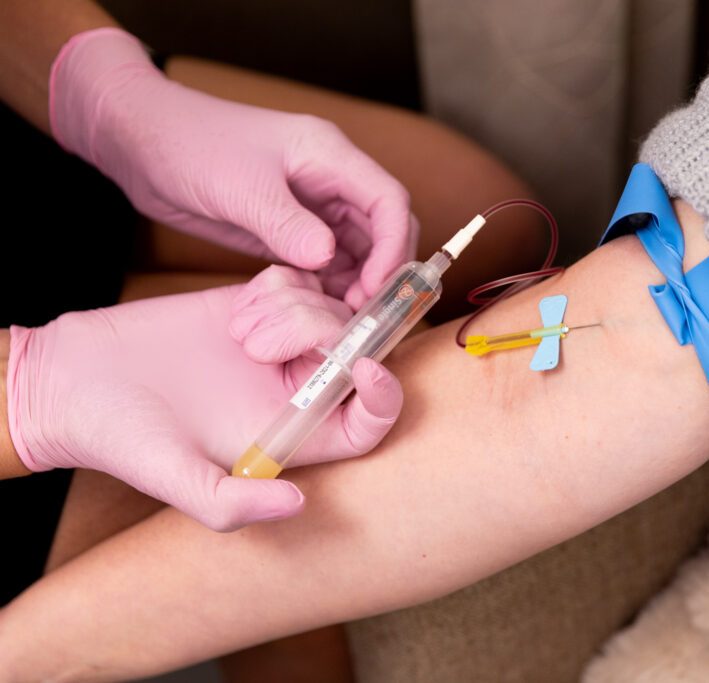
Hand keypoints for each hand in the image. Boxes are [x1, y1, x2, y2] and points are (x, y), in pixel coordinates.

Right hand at [7, 284, 401, 531]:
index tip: (366, 367)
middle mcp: (294, 389)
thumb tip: (300, 503)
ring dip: (291, 311)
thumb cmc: (122, 439)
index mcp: (291, 434)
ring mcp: (278, 344)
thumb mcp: (178, 482)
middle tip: (260, 344)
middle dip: (326, 337)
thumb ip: (235, 502)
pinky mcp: (253, 303)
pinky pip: (298, 280)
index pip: (367, 421)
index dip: (384, 397)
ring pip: (329, 310)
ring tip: (237, 334)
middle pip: (356, 353)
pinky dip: (276, 286)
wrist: (71, 380)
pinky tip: (236, 307)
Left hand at [49, 28, 414, 308]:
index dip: (393, 246)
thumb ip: (286, 224)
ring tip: (344, 319)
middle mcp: (329, 179)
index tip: (376, 288)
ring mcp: (311, 204)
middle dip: (383, 270)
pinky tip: (321, 309)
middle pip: (383, 227)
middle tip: (364, 314)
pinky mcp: (289, 227)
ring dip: (359, 283)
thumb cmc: (189, 146)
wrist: (141, 142)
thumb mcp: (238, 188)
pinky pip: (327, 261)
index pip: (388, 200)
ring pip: (359, 248)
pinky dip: (332, 285)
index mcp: (328, 154)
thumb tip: (328, 258)